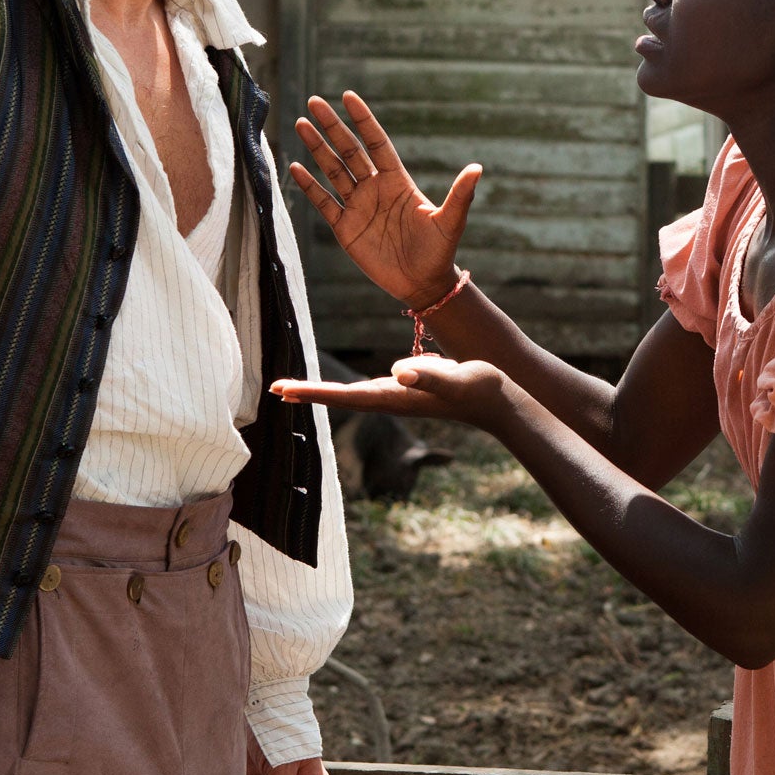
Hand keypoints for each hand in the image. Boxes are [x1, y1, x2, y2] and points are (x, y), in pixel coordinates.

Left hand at [275, 355, 513, 432]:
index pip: (345, 395)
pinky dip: (344, 389)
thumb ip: (430, 374)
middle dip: (308, 393)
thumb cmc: (480, 389)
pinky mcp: (408, 390)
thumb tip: (399, 371)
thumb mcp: (457, 377)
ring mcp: (399, 397)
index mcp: (396, 396)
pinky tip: (340, 389)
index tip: (281, 389)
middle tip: (274, 389)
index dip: (312, 391)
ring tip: (295, 389)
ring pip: (351, 396)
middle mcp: (392, 399)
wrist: (500, 404)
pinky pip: (366, 390)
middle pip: (340, 398)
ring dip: (322, 392)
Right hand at [290, 91, 480, 306]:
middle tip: (314, 102)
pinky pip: (324, 202)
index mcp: (398, 181)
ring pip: (333, 171)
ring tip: (300, 124)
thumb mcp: (450, 221)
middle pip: (349, 151)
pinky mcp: (345, 228)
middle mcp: (375, 189)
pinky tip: (295, 167)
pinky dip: (309, 186)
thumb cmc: (440, 251)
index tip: (348, 97)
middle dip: (332, 126)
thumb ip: (460, 195)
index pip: (376, 143)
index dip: (363, 120)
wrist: (423, 284)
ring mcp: (358, 206)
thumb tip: (478, 168)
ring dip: (317, 148)